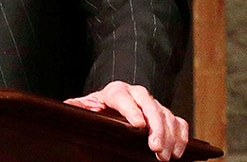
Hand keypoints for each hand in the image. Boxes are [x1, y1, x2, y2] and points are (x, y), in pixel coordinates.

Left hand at [65, 81, 188, 160]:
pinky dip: (181, 135)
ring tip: (166, 156)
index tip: (138, 126)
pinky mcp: (165, 114)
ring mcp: (153, 103)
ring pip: (166, 114)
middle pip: (150, 105)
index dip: (131, 110)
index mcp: (115, 91)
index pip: (122, 97)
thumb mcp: (85, 107)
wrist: (112, 101)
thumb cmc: (97, 108)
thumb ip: (77, 108)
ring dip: (170, 135)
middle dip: (156, 127)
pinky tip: (178, 151)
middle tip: (156, 148)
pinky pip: (178, 121)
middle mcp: (137, 93)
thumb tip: (65, 109)